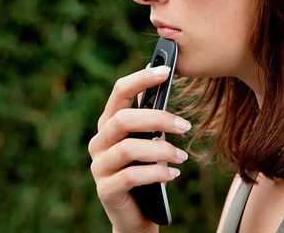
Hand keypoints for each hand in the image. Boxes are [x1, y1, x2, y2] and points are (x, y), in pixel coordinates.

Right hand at [88, 66, 190, 231]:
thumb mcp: (148, 141)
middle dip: (157, 118)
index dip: (141, 79)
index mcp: (109, 124)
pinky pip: (131, 177)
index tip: (167, 70)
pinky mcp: (106, 191)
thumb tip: (164, 79)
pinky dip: (156, 173)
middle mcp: (99, 142)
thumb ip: (150, 118)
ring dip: (161, 150)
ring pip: (128, 149)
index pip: (119, 92)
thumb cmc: (145, 170)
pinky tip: (172, 174)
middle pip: (123, 119)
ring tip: (182, 156)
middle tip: (184, 125)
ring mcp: (99, 167)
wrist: (137, 213)